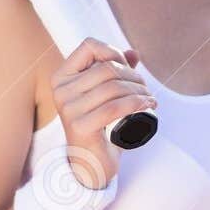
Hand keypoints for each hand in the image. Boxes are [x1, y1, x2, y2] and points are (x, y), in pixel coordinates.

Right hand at [49, 39, 154, 188]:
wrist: (91, 162)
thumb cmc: (100, 125)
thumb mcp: (105, 95)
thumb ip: (116, 72)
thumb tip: (133, 53)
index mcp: (62, 77)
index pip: (89, 46)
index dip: (113, 51)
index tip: (128, 69)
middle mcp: (61, 91)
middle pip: (106, 68)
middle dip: (134, 76)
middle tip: (146, 89)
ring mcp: (68, 109)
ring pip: (113, 87)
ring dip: (139, 91)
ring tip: (149, 99)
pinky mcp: (80, 127)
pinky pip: (114, 107)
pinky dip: (136, 104)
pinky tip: (147, 106)